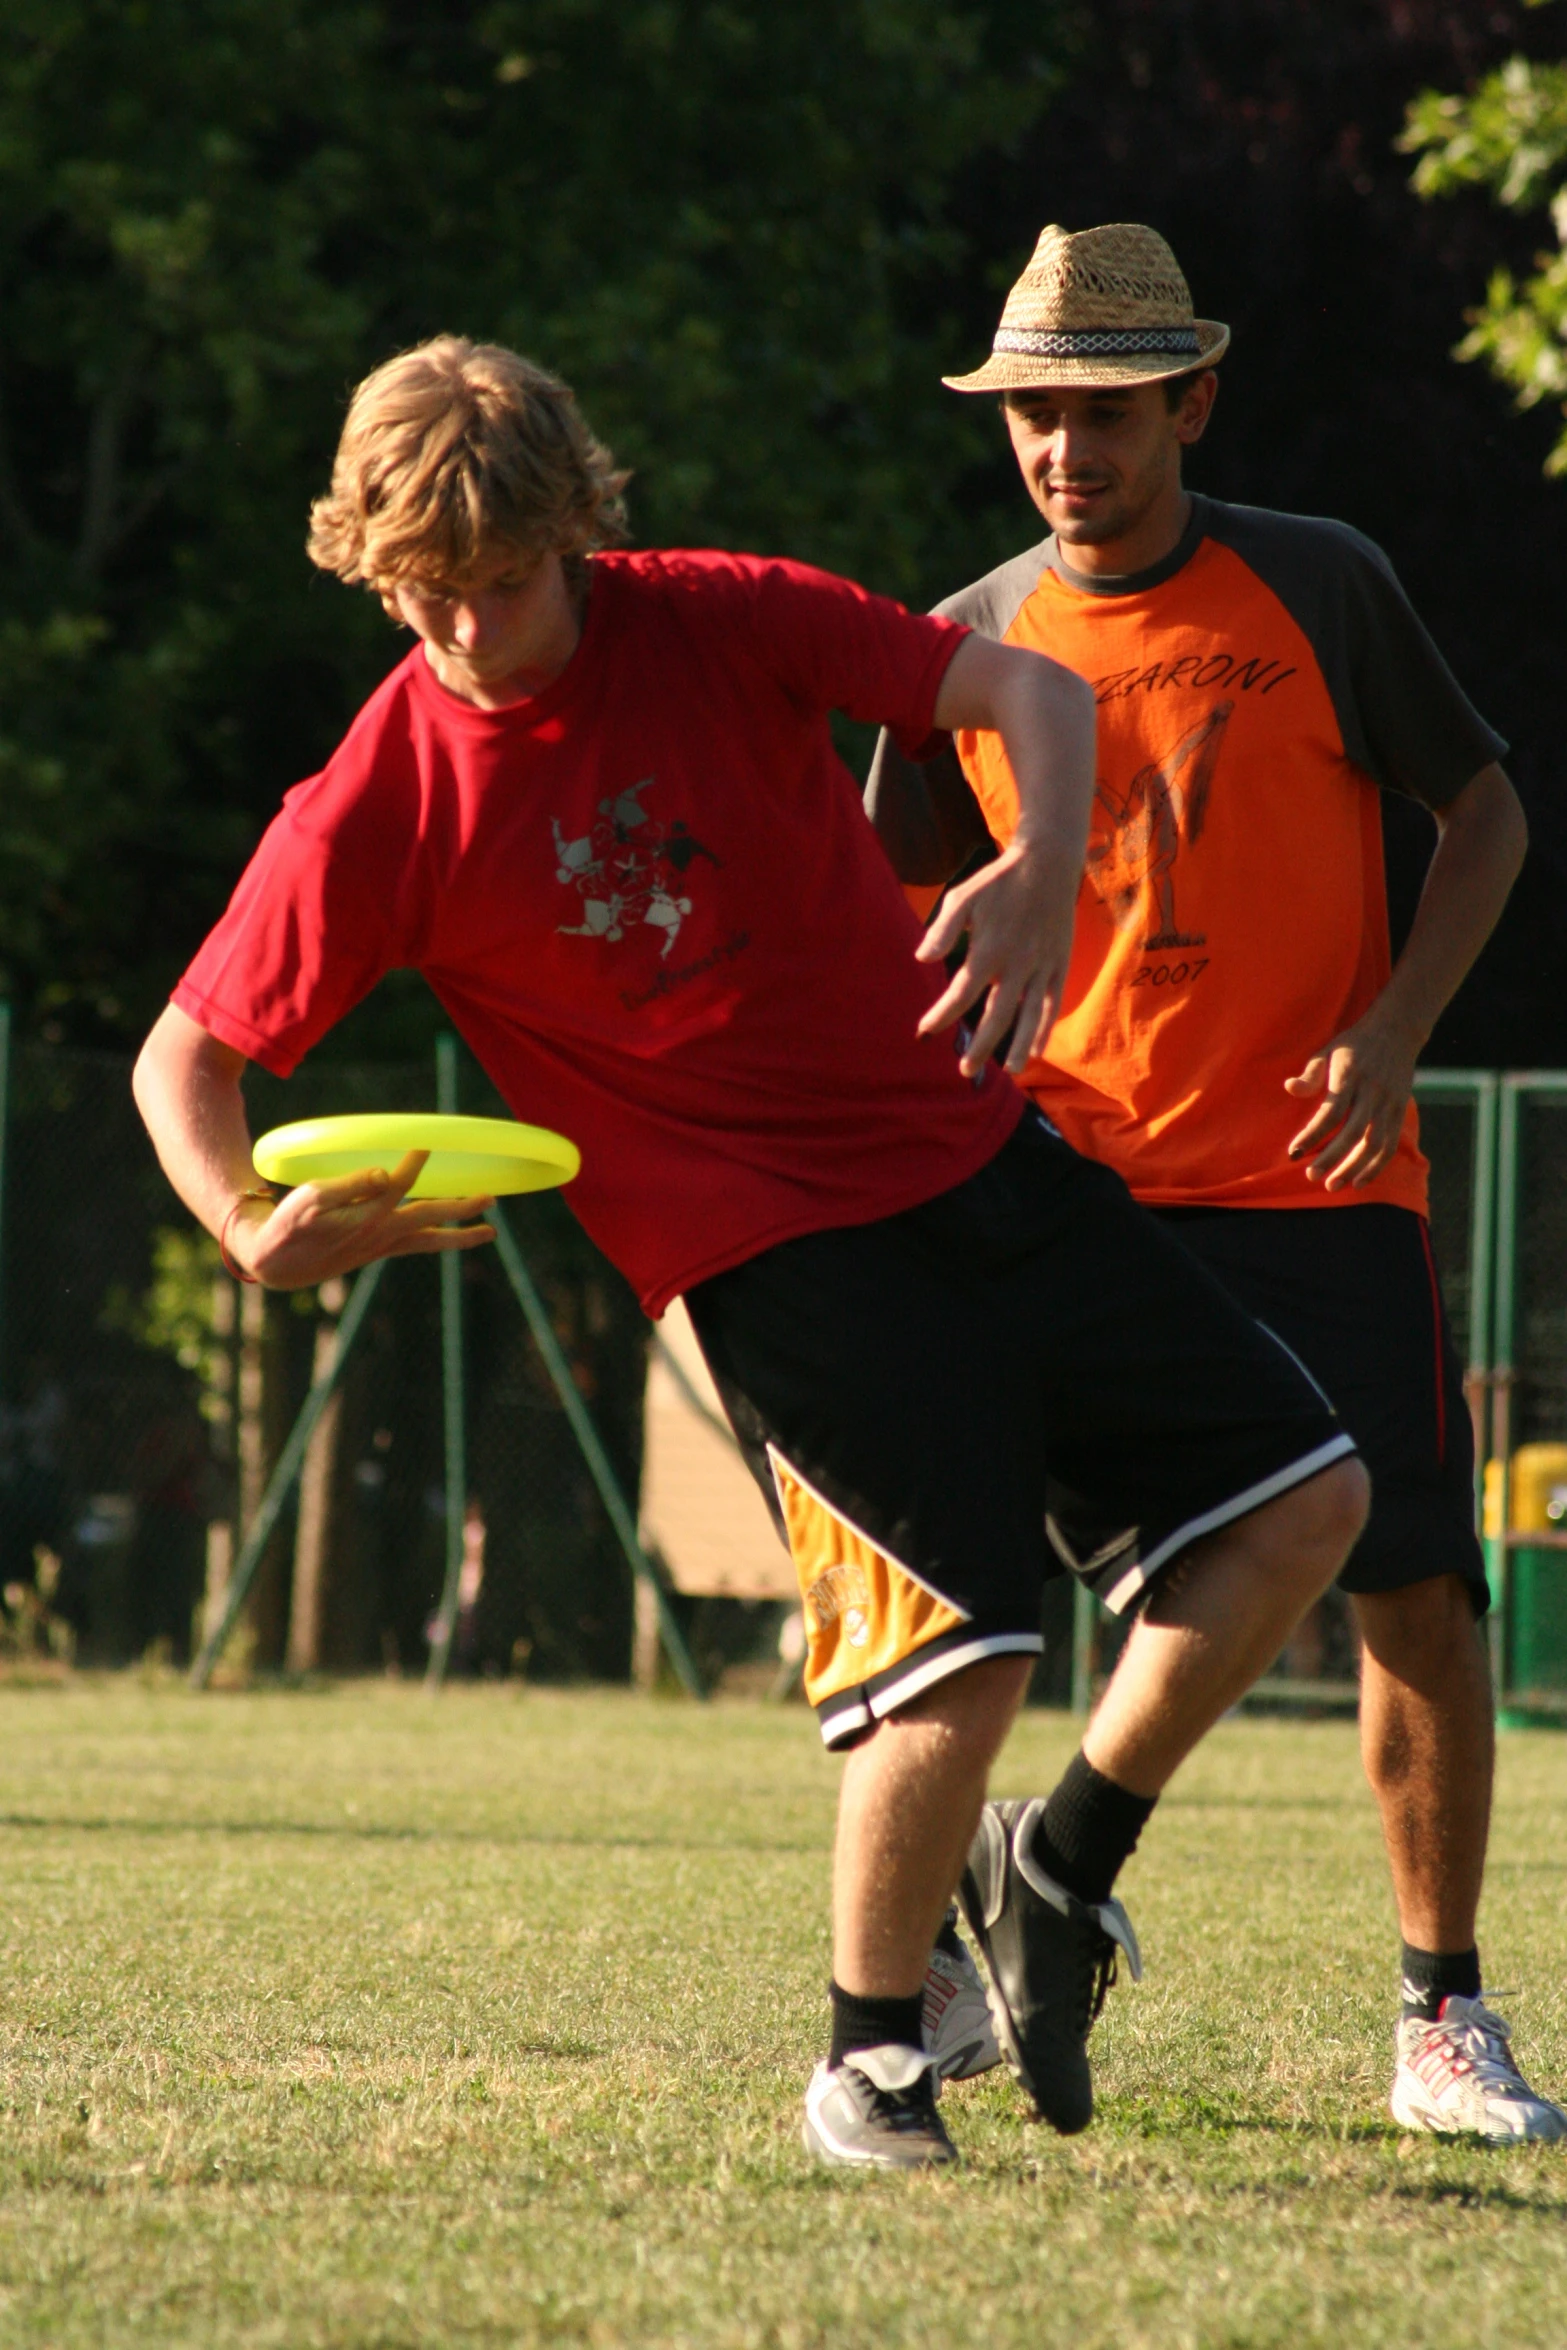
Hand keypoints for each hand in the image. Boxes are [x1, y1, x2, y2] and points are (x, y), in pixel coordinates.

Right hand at [227, 1152, 495, 1289]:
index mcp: (367, 1217)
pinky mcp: (375, 1252)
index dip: (415, 1159)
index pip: (401, 1183)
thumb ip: (351, 1183)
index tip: (427, 1139)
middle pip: (431, 1217)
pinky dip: (437, 1240)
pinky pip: (416, 1246)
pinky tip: (447, 1236)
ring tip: (491, 1232)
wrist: (276, 1264)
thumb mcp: (311, 1198)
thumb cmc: (289, 1225)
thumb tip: (387, 1175)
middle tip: (491, 1197)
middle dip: (462, 1207)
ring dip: (461, 1236)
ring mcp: (381, 1246)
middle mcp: (381, 1234)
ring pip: (430, 1241)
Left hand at [914, 837, 1075, 1077]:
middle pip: (997, 1016)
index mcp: (989, 950)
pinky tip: (1036, 1049)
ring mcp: (1041, 966)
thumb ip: (943, 929)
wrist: (1047, 863)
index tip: (925, 1031)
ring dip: (1018, 1047)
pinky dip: (1045, 1028)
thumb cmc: (999, 881)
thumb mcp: (964, 897)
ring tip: (1009, 1072)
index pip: (961, 994)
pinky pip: (1053, 1003)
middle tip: (965, 1070)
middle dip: (980, 1046)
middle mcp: (1016, 964)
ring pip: (1030, 1016)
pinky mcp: (1059, 964)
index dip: (941, 1016)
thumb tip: (922, 959)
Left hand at [1283, 1008, 1421, 1190]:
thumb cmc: (1353, 1044)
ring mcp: (1389, 1102)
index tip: (1294, 1153)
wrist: (1397, 1031)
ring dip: (1353, 1168)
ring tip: (1332, 1185)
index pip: (1330, 1111)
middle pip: (1353, 1132)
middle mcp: (1372, 1090)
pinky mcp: (1400, 1111)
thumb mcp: (1327, 1051)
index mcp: (1350, 1074)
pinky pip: (1390, 1145)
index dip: (1312, 1135)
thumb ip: (1310, 1074)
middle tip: (1311, 1176)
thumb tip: (1289, 1088)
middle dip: (1331, 1158)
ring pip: (1374, 1143)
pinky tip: (1358, 1182)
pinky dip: (1375, 1167)